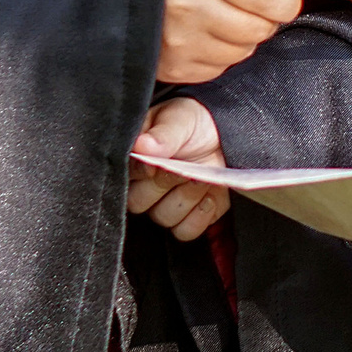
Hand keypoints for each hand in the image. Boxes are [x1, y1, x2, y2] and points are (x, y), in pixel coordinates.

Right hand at [128, 96, 229, 240]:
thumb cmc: (196, 122)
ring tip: (201, 177)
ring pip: (164, 218)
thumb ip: (163, 134)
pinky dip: (200, 216)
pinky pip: (185, 231)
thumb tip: (143, 146)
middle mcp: (144, 185)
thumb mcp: (180, 119)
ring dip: (187, 198)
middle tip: (186, 167)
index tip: (161, 163)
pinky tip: (210, 196)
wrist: (227, 133)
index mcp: (135, 159)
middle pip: (139, 203)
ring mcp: (166, 202)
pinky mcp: (190, 216)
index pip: (124, 177)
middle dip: (167, 184)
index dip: (144, 172)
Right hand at [159, 0, 299, 82]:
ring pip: (241, 51)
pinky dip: (217, 53)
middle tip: (249, 4)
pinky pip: (216, 68)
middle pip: (258, 29)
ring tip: (218, 16)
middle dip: (263, 18)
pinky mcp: (169, 65)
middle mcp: (187, 5)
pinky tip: (200, 32)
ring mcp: (176, 40)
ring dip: (240, 37)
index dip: (286, 0)